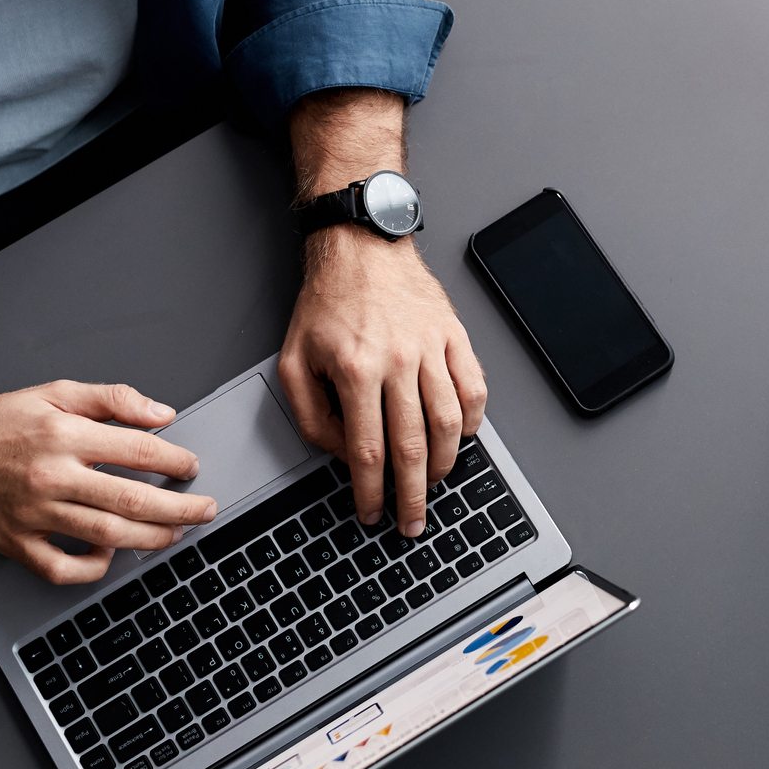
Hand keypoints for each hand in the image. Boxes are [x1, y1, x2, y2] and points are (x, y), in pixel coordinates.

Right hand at [0, 341, 213, 584]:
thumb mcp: (55, 392)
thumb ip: (112, 399)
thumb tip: (161, 414)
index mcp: (63, 434)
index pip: (137, 450)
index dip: (174, 460)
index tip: (192, 467)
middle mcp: (51, 475)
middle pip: (131, 499)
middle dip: (179, 508)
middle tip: (205, 509)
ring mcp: (32, 514)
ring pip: (106, 535)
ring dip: (150, 538)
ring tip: (175, 534)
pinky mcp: (14, 543)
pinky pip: (61, 568)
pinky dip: (92, 567)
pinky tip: (110, 554)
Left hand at [277, 228, 486, 536]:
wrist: (361, 246)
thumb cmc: (328, 301)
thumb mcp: (294, 360)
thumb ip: (310, 415)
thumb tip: (340, 454)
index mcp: (356, 370)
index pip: (368, 451)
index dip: (371, 492)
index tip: (372, 513)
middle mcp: (399, 361)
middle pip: (413, 448)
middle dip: (412, 496)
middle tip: (412, 522)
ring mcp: (432, 348)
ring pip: (450, 424)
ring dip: (444, 465)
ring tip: (433, 484)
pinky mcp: (455, 336)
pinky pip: (474, 389)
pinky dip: (473, 422)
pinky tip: (462, 438)